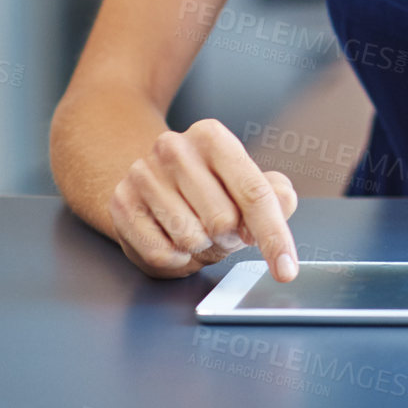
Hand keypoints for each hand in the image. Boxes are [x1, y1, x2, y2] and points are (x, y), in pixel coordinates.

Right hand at [108, 118, 299, 281]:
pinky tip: (174, 239)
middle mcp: (174, 148)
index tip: (286, 270)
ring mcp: (143, 175)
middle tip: (224, 229)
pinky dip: (176, 257)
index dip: (274, 236)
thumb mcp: (246, 183)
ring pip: (191, 238)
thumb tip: (281, 204)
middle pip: (224, 220)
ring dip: (202, 246)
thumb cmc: (210, 188)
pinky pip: (161, 253)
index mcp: (212, 136)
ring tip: (198, 229)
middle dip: (231, 236)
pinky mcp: (121, 203)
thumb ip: (274, 194)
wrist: (152, 181)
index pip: (254, 193)